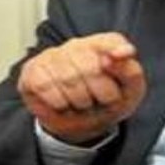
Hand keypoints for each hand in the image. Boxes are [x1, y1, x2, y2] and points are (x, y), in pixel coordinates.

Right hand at [17, 32, 145, 143]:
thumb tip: (121, 55)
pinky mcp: (33, 70)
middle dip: (101, 93)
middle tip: (100, 100)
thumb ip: (131, 72)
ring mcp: (53, 56)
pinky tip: (63, 103)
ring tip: (82, 103)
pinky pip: (47, 87)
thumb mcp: (129, 91)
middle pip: (91, 67)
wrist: (79, 124)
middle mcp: (77, 45)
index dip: (117, 47)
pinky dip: (59, 103)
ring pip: (69, 79)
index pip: (111, 40)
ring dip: (80, 102)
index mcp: (103, 45)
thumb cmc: (104, 102)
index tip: (123, 56)